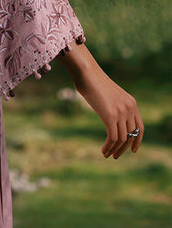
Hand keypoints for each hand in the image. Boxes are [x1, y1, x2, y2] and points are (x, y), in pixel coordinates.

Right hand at [57, 42, 143, 158]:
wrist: (86, 72)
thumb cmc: (92, 81)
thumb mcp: (109, 95)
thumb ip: (114, 106)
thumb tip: (110, 118)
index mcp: (131, 102)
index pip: (140, 126)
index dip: (137, 140)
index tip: (133, 149)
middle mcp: (129, 108)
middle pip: (131, 135)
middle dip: (124, 148)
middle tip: (115, 156)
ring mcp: (121, 112)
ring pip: (122, 138)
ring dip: (115, 149)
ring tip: (107, 155)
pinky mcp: (111, 116)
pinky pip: (113, 137)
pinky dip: (109, 146)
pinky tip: (103, 150)